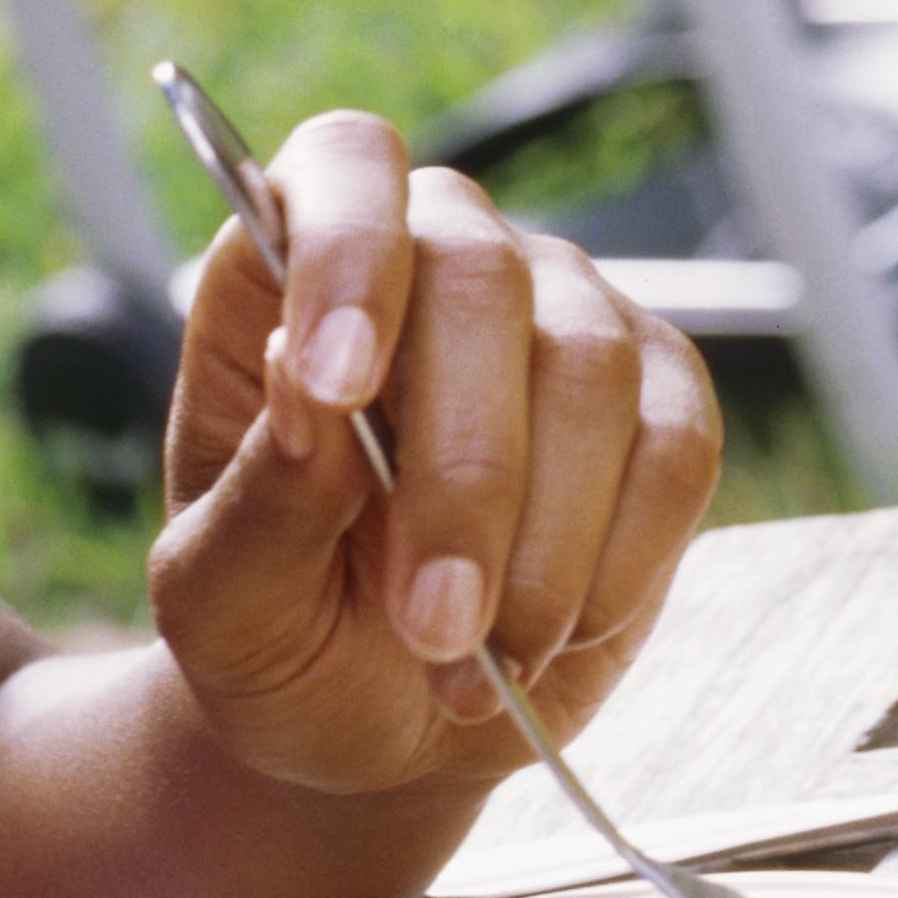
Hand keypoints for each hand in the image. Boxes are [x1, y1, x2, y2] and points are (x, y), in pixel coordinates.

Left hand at [146, 111, 721, 800]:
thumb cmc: (281, 638)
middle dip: (463, 469)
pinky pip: (675, 446)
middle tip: (432, 625)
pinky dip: (619, 560)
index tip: (337, 387)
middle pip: (481, 278)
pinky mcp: (659, 401)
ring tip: (476, 665)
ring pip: (589, 365)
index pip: (347, 167)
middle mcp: (440, 260)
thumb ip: (258, 497)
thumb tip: (301, 379)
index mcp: (296, 271)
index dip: (349, 250)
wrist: (381, 729)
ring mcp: (562, 317)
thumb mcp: (222, 604)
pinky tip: (551, 636)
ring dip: (541, 540)